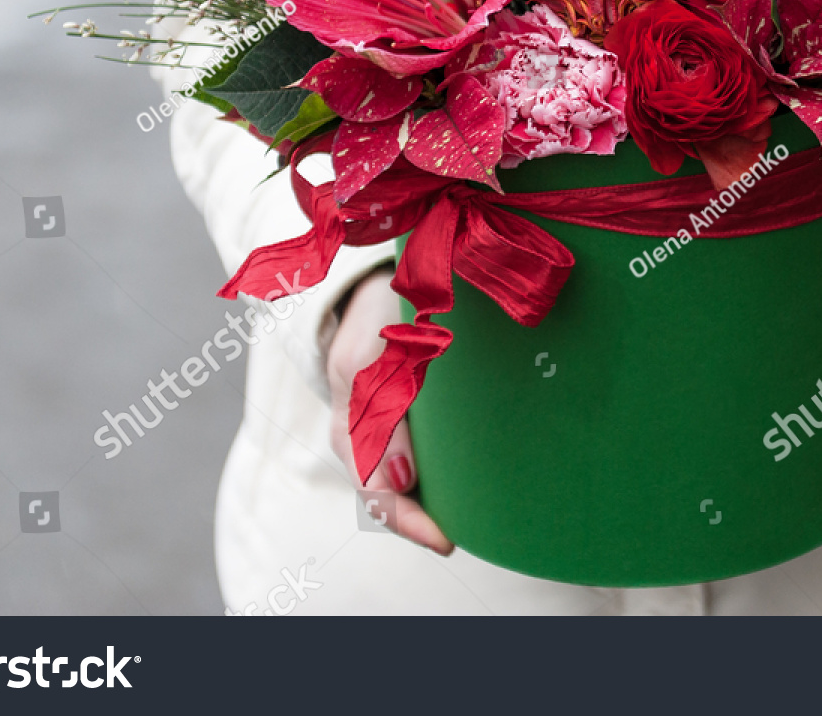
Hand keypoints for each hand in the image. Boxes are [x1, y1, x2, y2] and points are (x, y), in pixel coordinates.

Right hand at [326, 270, 453, 554]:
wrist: (373, 281)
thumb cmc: (375, 315)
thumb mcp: (372, 361)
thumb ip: (384, 419)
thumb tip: (402, 480)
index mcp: (349, 429)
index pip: (378, 494)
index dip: (411, 522)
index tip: (446, 541)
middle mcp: (360, 438)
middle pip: (389, 499)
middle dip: (424, 523)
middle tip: (468, 538)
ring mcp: (376, 429)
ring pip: (399, 485)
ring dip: (430, 505)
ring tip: (473, 522)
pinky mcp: (396, 416)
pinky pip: (408, 461)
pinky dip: (433, 480)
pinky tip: (463, 486)